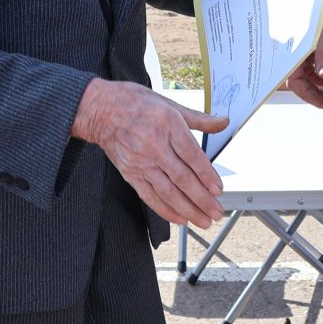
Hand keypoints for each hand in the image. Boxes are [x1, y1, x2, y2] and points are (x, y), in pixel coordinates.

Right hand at [70, 79, 229, 228]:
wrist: (100, 110)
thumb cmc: (135, 104)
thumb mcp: (170, 104)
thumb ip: (199, 118)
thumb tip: (223, 122)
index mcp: (169, 126)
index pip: (193, 156)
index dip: (207, 175)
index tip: (218, 189)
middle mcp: (156, 147)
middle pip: (183, 179)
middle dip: (202, 199)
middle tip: (216, 212)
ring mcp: (142, 163)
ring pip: (168, 192)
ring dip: (187, 209)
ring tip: (202, 220)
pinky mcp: (130, 173)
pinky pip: (149, 196)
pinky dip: (165, 210)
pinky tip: (179, 218)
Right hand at [283, 6, 322, 111]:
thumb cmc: (319, 13)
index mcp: (290, 54)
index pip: (295, 83)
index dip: (310, 96)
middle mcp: (289, 57)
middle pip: (298, 83)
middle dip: (313, 96)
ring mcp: (295, 55)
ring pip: (302, 79)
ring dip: (315, 88)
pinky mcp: (302, 52)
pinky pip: (306, 71)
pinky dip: (316, 77)